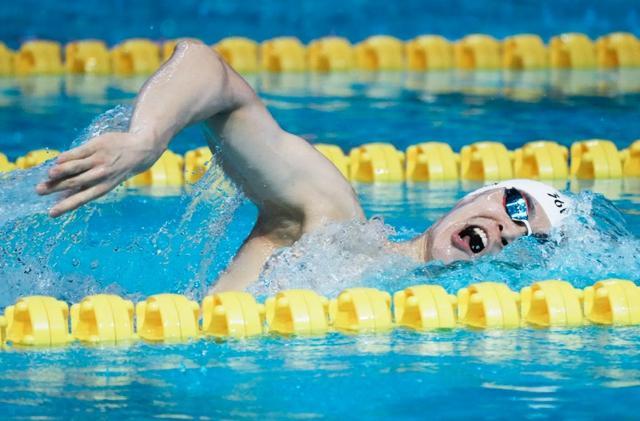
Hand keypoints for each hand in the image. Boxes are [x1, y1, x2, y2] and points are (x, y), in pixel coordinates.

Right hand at [36, 132, 162, 216]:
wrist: (140, 150)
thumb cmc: (117, 168)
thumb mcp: (107, 181)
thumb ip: (87, 187)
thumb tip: (64, 197)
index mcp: (103, 187)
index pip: (81, 199)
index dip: (66, 206)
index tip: (51, 213)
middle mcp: (101, 175)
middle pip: (74, 183)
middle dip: (56, 188)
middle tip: (39, 190)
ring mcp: (99, 160)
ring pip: (75, 167)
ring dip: (60, 171)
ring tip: (48, 175)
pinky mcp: (97, 146)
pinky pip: (78, 152)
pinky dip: (67, 157)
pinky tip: (57, 161)